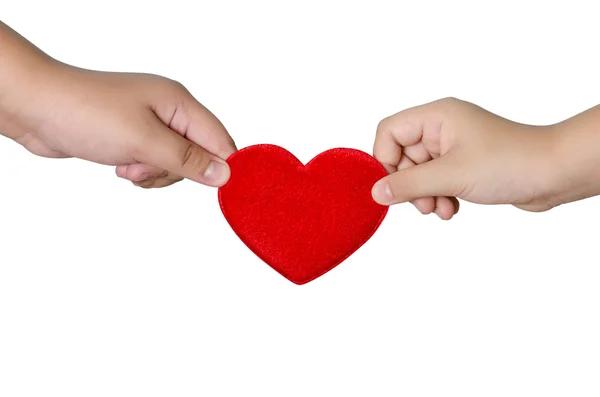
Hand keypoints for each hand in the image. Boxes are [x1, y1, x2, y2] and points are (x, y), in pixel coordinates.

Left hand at [0, 21, 235, 187]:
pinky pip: (154, 163)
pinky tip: (120, 165)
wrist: (36, 108)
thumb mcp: (144, 141)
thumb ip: (187, 159)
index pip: (219, 139)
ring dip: (153, 173)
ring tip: (126, 165)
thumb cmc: (87, 113)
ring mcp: (151, 124)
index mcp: (179, 102)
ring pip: (174, 164)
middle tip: (143, 167)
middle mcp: (169, 111)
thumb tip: (225, 174)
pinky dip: (141, 172)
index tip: (218, 191)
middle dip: (173, 171)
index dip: (222, 167)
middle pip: (197, 156)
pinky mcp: (134, 136)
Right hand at [371, 97, 561, 218]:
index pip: (390, 132)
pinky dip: (439, 197)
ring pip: (419, 173)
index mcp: (437, 117)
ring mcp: (453, 147)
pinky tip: (452, 208)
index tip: (391, 187)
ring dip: (426, 196)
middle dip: (411, 186)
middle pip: (402, 156)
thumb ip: (408, 184)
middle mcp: (442, 128)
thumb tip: (376, 192)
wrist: (555, 174)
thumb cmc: (511, 161)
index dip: (384, 160)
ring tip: (442, 208)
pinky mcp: (464, 165)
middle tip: (424, 204)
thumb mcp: (451, 175)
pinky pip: (436, 182)